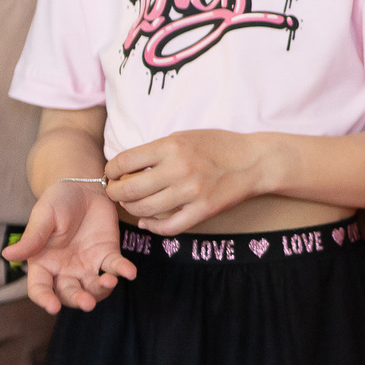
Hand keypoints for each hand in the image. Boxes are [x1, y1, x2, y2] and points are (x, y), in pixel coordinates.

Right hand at [3, 181, 135, 312]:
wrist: (82, 188)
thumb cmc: (56, 202)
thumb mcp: (43, 217)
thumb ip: (31, 238)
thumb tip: (8, 256)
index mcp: (43, 263)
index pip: (40, 288)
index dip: (45, 299)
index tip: (53, 308)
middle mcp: (64, 270)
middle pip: (69, 293)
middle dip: (78, 300)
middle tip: (88, 303)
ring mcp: (87, 264)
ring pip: (93, 287)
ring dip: (101, 290)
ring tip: (108, 281)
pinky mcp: (107, 255)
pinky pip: (115, 267)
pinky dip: (123, 270)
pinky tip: (130, 272)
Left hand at [104, 130, 266, 233]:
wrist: (254, 161)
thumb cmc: (217, 146)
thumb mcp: (184, 136)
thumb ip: (156, 151)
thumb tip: (126, 169)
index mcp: (172, 146)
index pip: (125, 161)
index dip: (111, 170)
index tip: (112, 174)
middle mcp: (180, 169)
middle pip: (129, 189)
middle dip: (115, 193)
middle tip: (116, 192)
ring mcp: (192, 192)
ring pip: (145, 210)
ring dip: (131, 209)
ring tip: (132, 204)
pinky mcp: (203, 211)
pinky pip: (168, 227)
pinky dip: (153, 227)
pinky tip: (149, 221)